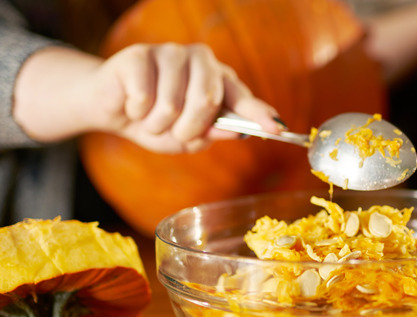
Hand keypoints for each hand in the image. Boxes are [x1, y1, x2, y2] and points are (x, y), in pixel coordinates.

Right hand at [91, 43, 279, 152]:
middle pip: (207, 99)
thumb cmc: (156, 122)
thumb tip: (236, 131)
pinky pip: (144, 97)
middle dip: (190, 128)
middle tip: (178, 133)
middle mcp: (200, 61)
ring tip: (150, 119)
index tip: (278, 129)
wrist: (113, 108)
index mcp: (219, 81)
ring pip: (172, 103)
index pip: (243, 98)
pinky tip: (133, 104)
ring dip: (157, 124)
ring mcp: (170, 53)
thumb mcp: (186, 138)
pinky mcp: (139, 55)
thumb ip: (211, 134)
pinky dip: (136, 112)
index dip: (260, 114)